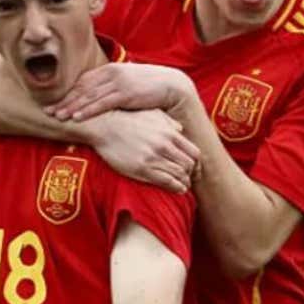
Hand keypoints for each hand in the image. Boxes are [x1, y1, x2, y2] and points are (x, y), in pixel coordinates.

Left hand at [46, 63, 193, 121]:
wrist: (171, 84)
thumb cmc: (149, 86)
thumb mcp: (127, 83)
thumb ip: (112, 87)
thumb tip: (101, 97)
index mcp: (110, 70)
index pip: (83, 82)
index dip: (68, 93)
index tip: (55, 103)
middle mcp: (111, 74)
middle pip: (82, 89)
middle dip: (64, 101)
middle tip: (49, 111)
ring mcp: (118, 83)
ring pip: (89, 96)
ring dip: (71, 107)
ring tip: (58, 117)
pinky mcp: (126, 93)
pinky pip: (102, 104)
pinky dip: (88, 110)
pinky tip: (77, 117)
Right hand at [82, 109, 199, 192]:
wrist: (105, 125)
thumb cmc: (128, 118)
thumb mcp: (153, 114)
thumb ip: (169, 122)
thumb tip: (180, 130)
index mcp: (170, 133)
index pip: (194, 153)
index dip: (197, 164)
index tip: (195, 170)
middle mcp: (165, 146)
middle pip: (189, 166)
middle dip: (191, 175)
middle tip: (189, 180)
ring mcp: (154, 158)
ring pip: (179, 175)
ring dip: (184, 183)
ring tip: (183, 186)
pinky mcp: (142, 169)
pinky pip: (166, 181)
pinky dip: (176, 187)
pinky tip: (177, 189)